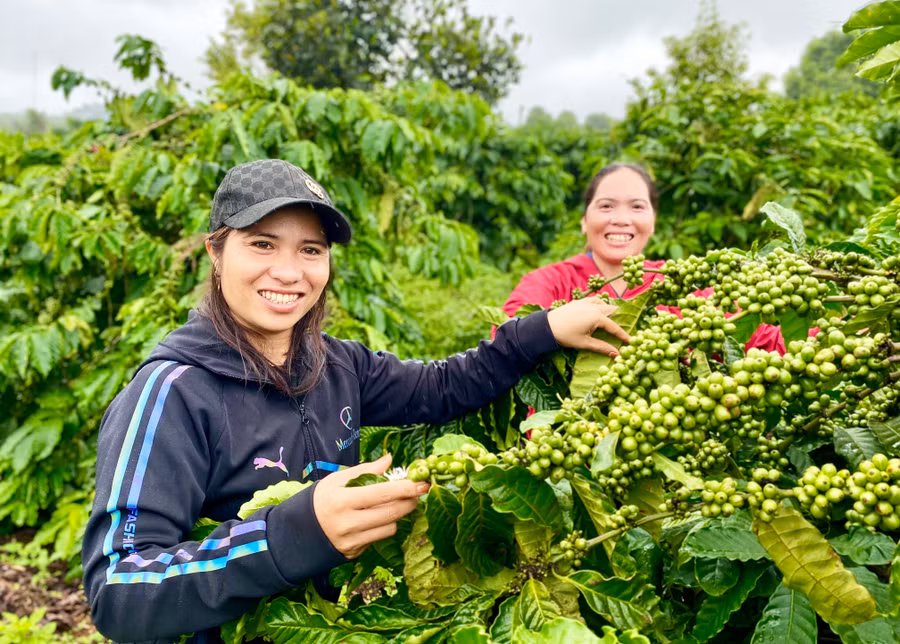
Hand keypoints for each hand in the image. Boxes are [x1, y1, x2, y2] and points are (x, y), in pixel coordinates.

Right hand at [313, 453, 428, 558]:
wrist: (301, 531)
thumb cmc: (322, 499)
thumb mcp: (337, 480)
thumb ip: (365, 470)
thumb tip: (389, 459)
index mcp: (342, 500)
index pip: (382, 494)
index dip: (405, 488)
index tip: (421, 483)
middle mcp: (348, 523)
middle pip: (391, 513)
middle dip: (409, 501)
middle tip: (417, 492)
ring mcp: (352, 541)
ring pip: (390, 528)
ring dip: (399, 515)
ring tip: (397, 503)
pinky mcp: (355, 552)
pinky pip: (380, 538)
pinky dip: (385, 526)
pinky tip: (380, 517)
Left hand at [546, 297, 629, 355]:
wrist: (546, 326)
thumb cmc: (566, 336)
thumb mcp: (585, 343)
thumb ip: (602, 347)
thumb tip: (616, 354)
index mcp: (597, 317)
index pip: (614, 327)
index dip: (623, 334)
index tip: (630, 340)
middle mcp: (593, 307)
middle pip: (611, 311)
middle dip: (619, 318)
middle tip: (625, 326)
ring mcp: (585, 302)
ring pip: (603, 303)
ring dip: (609, 309)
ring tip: (613, 317)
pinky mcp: (578, 301)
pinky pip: (593, 299)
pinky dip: (599, 303)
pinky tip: (598, 308)